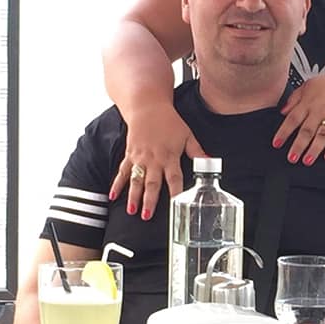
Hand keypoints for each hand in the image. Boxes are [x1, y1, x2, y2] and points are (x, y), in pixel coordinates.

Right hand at [110, 103, 205, 218]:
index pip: (174, 178)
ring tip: (132, 211)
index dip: (176, 192)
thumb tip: (211, 162)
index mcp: (170, 157)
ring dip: (133, 196)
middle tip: (147, 216)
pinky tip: (113, 196)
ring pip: (136, 180)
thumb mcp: (187, 135)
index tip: (177, 204)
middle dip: (149, 200)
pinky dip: (116, 184)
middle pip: (152, 183)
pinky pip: (122, 171)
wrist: (148, 107)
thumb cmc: (169, 122)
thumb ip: (198, 152)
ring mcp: (140, 158)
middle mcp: (154, 160)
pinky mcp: (129, 155)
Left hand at [272, 71, 324, 163]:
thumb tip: (282, 111)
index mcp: (309, 102)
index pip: (293, 118)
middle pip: (307, 130)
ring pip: (322, 135)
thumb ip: (294, 98)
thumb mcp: (310, 84)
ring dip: (314, 149)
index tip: (276, 143)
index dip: (284, 132)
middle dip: (298, 146)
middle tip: (291, 158)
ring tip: (307, 161)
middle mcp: (320, 111)